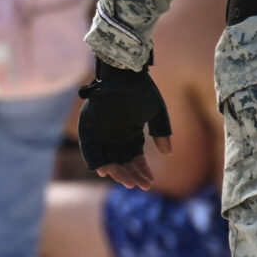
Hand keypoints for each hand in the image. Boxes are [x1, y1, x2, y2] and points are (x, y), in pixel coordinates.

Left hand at [76, 61, 172, 182]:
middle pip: (122, 163)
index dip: (141, 171)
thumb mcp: (156, 111)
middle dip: (132, 175)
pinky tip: (106, 171)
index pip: (134, 159)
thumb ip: (161, 130)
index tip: (149, 181)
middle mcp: (115, 136)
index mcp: (129, 133)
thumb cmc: (141, 88)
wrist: (125, 72)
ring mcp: (101, 133)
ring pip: (107, 160)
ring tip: (129, 182)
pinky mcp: (88, 128)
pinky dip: (95, 161)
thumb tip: (167, 152)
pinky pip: (89, 150)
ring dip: (117, 172)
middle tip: (141, 185)